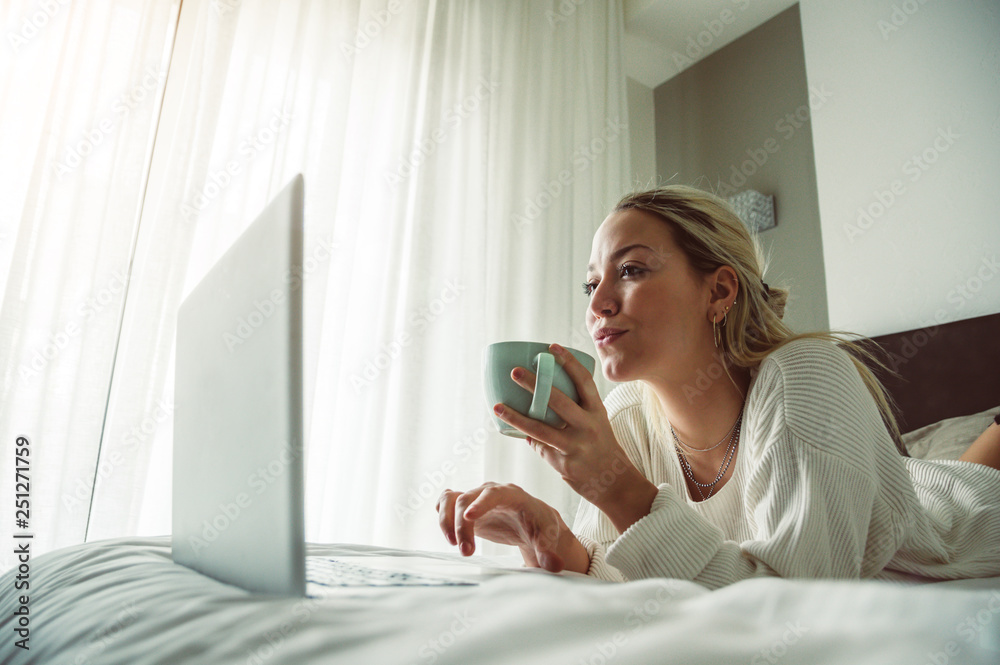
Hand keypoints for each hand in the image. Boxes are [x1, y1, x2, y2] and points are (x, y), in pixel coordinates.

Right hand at [435, 482, 588, 572]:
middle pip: (467, 499)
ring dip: (446, 520)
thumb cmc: (540, 525)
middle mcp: (490, 492)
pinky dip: (442, 516)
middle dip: (462, 526)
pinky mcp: (466, 509)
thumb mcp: (547, 536)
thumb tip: (555, 566)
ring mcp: (476, 498)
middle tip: (466, 552)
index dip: (481, 503)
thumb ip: (548, 551)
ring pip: (450, 499)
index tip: (470, 517)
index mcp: (512, 494)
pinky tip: (449, 536)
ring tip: (452, 544)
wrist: (532, 522)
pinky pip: (445, 503)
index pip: (493, 493)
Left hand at [493, 343, 657, 531]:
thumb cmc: (602, 446)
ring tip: (498, 406)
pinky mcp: (563, 463)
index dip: (568, 361)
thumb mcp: (596, 422)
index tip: (551, 346)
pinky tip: (513, 430)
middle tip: (515, 372)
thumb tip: (543, 397)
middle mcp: (588, 426)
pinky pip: (539, 447)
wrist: (615, 482)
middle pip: (558, 401)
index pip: (583, 381)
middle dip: (534, 384)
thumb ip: (576, 409)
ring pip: (539, 430)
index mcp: (597, 411)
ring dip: (516, 417)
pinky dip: (527, 438)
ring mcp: (575, 446)